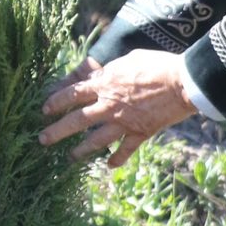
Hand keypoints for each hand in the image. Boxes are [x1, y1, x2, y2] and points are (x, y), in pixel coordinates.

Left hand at [39, 51, 193, 168]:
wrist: (184, 81)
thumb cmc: (157, 64)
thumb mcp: (128, 59)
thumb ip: (111, 70)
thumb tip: (100, 74)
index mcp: (105, 83)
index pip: (72, 94)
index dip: (56, 102)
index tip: (44, 109)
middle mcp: (109, 105)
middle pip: (76, 120)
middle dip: (56, 131)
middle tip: (42, 140)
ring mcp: (124, 122)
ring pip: (96, 140)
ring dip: (80, 150)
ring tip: (69, 156)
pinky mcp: (141, 132)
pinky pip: (125, 150)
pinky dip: (117, 159)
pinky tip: (109, 166)